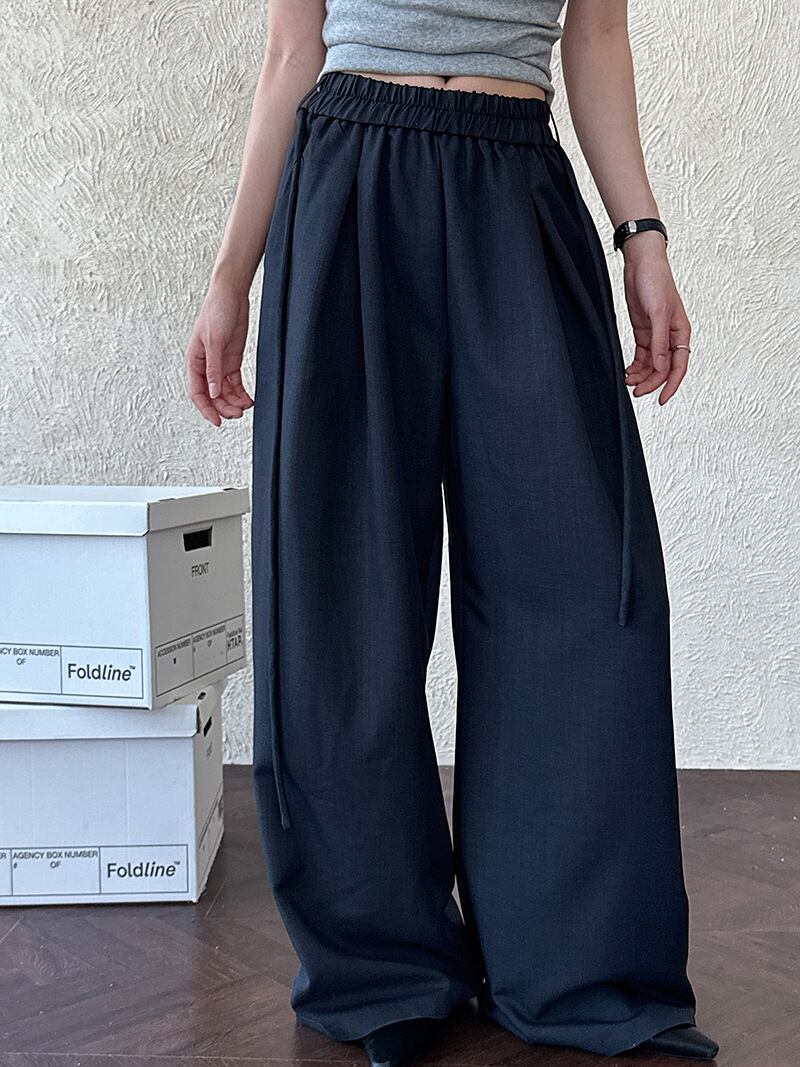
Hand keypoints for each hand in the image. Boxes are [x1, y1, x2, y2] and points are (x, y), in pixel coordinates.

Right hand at [185, 281, 254, 426]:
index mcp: (194, 361)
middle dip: (224, 407)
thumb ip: (214, 368)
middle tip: (238, 414)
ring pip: (224, 392)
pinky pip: (235, 383)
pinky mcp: (232, 360)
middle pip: (213, 395)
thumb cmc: (217, 311)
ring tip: (246, 407)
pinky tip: (249, 400)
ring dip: (234, 402)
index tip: (218, 422)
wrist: (231, 294)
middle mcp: (205, 365)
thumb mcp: (214, 341)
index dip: (206, 409)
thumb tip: (214, 393)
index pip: (197, 392)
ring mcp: (219, 364)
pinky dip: (241, 393)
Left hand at [621, 232, 690, 404]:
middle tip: (636, 392)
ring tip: (628, 382)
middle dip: (651, 382)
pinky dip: (635, 366)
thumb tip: (662, 367)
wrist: (641, 264)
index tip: (660, 400)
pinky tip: (627, 372)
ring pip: (651, 364)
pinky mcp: (643, 331)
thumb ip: (661, 342)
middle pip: (663, 369)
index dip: (670, 385)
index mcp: (681, 333)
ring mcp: (656, 335)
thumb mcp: (659, 314)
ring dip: (641, 375)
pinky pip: (642, 356)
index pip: (679, 366)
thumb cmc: (656, 282)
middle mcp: (670, 336)